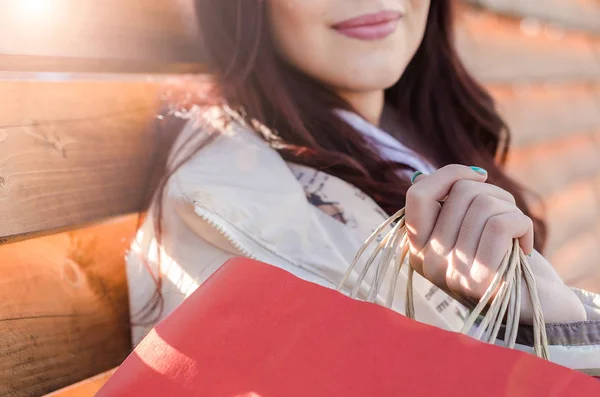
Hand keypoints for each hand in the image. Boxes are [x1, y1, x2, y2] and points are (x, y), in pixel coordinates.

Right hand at [405, 165, 585, 323]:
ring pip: (482, 205)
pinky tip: (525, 244)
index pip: (418, 195)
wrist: (539, 305)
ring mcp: (450, 274)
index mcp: (418, 247)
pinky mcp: (480, 282)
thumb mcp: (472, 227)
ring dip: (511, 210)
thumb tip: (450, 174)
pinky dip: (522, 224)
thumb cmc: (505, 258)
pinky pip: (500, 225)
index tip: (479, 177)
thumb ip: (454, 205)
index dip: (450, 175)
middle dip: (494, 194)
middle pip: (460, 193)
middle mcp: (427, 262)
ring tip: (516, 233)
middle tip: (507, 218)